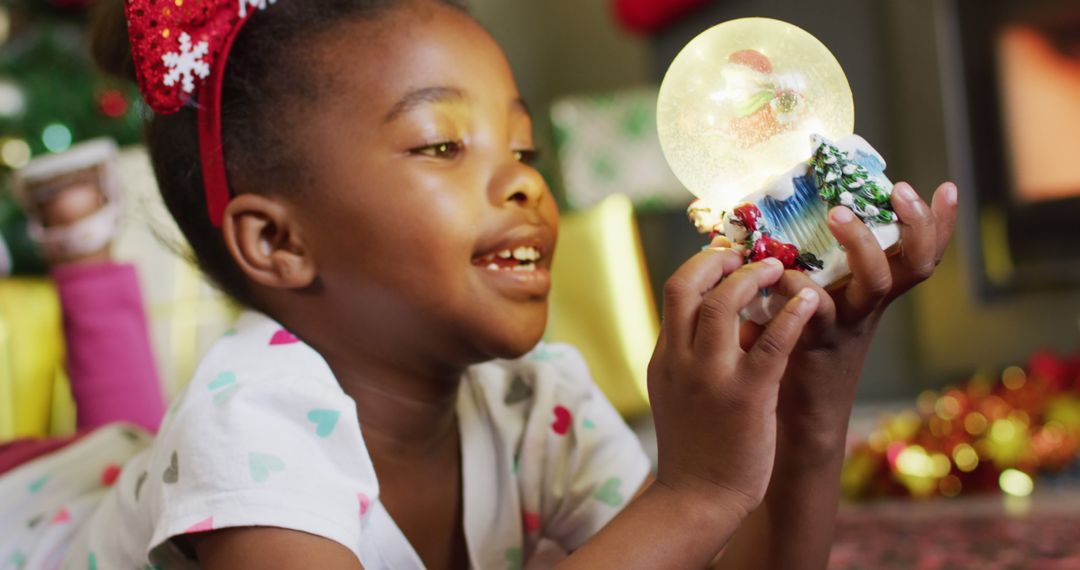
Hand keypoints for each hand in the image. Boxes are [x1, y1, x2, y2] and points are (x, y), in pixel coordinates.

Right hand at [648, 249, 819, 519]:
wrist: (696, 498)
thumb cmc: (694, 448)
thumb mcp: (674, 392)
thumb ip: (686, 355)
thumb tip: (711, 319)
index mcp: (664, 357)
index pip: (675, 291)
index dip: (703, 265)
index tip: (727, 256)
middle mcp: (680, 360)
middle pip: (687, 286)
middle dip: (718, 260)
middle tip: (749, 255)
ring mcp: (711, 376)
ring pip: (723, 305)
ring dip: (753, 277)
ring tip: (778, 268)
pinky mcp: (746, 396)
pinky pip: (771, 343)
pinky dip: (791, 314)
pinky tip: (809, 300)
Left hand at [745, 181, 958, 435]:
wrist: (794, 415)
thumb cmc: (798, 345)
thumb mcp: (813, 300)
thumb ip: (806, 265)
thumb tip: (776, 214)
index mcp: (874, 292)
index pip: (919, 254)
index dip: (938, 224)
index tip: (947, 187)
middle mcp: (870, 305)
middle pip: (913, 264)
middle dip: (914, 225)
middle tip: (899, 191)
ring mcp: (849, 324)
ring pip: (875, 283)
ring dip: (861, 246)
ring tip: (838, 214)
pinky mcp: (818, 343)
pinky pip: (817, 313)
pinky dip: (799, 290)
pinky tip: (785, 273)